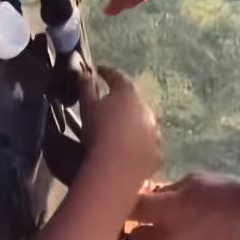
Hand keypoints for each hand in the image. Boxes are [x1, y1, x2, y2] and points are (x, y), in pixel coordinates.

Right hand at [78, 65, 160, 182]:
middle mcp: (146, 108)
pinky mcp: (156, 152)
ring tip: (114, 133)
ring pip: (140, 123)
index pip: (116, 76)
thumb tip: (83, 72)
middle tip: (106, 105)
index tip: (98, 71)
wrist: (117, 169)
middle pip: (131, 100)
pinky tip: (125, 151)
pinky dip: (136, 144)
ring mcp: (154, 131)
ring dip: (130, 124)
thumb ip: (85, 86)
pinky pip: (145, 144)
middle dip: (120, 101)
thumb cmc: (99, 132)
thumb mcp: (87, 106)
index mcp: (128, 93)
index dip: (106, 72)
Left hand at [127, 172, 239, 239]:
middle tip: (157, 228)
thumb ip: (169, 190)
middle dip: (144, 232)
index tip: (138, 208)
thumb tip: (151, 195)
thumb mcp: (195, 181)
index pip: (130, 209)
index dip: (131, 208)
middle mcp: (164, 238)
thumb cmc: (228, 194)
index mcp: (164, 209)